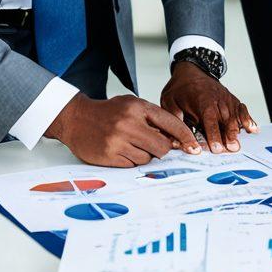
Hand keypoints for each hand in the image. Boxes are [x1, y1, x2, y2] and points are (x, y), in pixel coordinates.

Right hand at [46, 93, 200, 166]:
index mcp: (138, 107)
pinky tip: (122, 150)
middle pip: (162, 146)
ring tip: (131, 144)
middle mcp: (129, 123)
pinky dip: (132, 160)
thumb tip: (176, 139)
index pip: (171, 123)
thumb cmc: (108, 112)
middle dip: (163, 149)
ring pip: (148, 158)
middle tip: (153, 144)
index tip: (194, 147)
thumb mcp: (132, 106)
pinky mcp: (109, 156)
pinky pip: (132, 165)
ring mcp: (118, 141)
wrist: (77, 119)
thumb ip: (153, 119)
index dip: (185, 137)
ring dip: (145, 154)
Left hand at [161, 62, 257, 153]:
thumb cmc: (180, 88)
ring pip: (234, 115)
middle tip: (232, 149)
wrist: (192, 70)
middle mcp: (217, 99)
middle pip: (225, 118)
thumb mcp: (169, 102)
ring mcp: (226, 98)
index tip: (216, 148)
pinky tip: (253, 129)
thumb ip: (175, 120)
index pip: (209, 118)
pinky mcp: (231, 99)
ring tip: (239, 145)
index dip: (213, 134)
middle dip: (229, 135)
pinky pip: (241, 109)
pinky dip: (248, 118)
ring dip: (237, 130)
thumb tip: (176, 139)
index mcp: (201, 100)